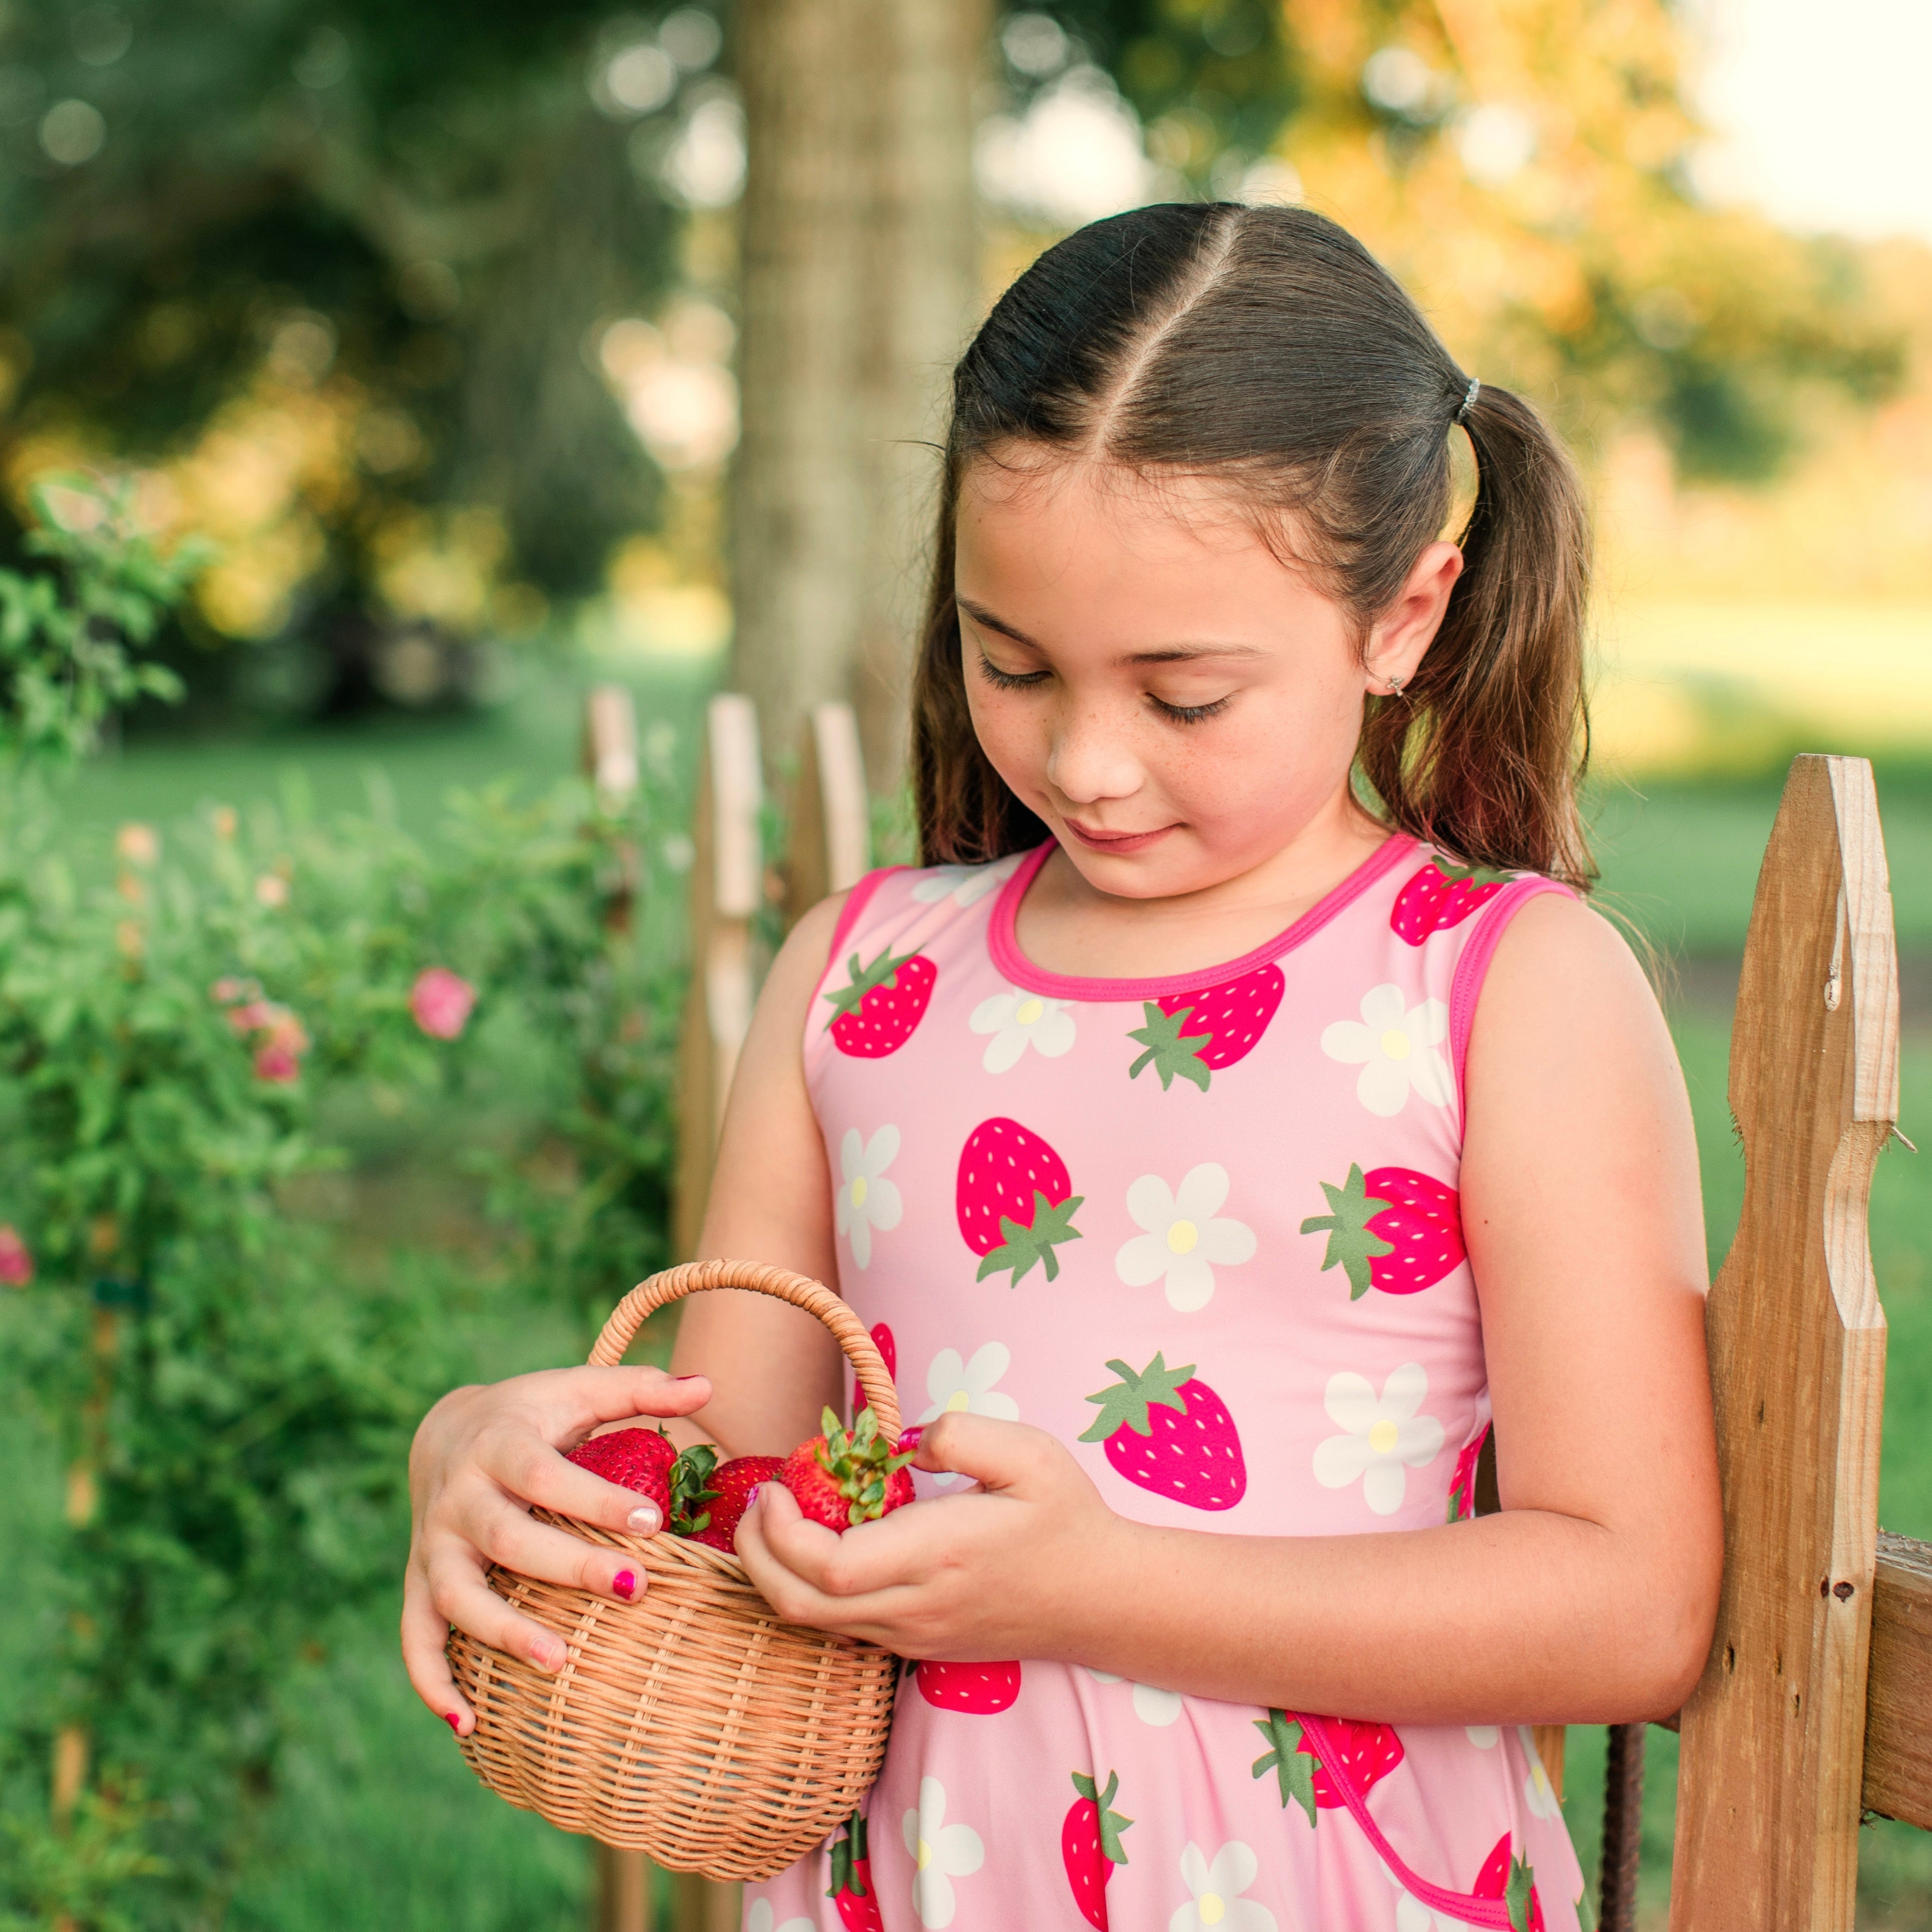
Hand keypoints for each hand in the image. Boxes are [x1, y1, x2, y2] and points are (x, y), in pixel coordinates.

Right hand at [400, 1366, 712, 1734]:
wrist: (445, 1432)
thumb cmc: (533, 1414)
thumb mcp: (579, 1388)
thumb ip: (640, 1388)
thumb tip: (707, 1385)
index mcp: (498, 1445)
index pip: (545, 1475)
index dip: (597, 1499)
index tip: (654, 1522)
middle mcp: (458, 1498)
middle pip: (508, 1538)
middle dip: (569, 1567)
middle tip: (634, 1590)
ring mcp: (433, 1546)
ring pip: (457, 1595)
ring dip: (503, 1632)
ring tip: (559, 1662)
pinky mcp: (418, 1584)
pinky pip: (416, 1638)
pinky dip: (433, 1681)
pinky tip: (465, 1723)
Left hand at [733, 1411, 1124, 1659]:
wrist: (1104, 1599)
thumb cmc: (1067, 1518)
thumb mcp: (1030, 1453)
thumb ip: (961, 1434)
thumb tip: (904, 1439)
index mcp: (937, 1556)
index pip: (829, 1567)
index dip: (780, 1530)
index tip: (775, 1483)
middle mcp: (915, 1606)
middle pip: (801, 1605)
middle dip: (754, 1555)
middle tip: (754, 1501)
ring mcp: (913, 1634)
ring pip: (814, 1624)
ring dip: (776, 1574)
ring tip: (774, 1519)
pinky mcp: (917, 1645)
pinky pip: (842, 1628)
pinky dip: (808, 1591)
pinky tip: (818, 1548)